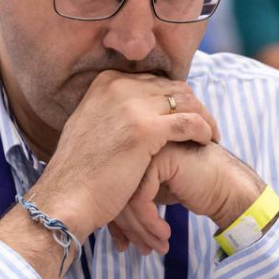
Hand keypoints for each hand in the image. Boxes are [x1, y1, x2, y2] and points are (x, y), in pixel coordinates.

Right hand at [0, 71, 219, 278]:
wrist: (67, 198)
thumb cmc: (80, 173)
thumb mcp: (91, 128)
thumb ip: (113, 113)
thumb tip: (136, 113)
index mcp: (105, 83)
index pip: (153, 81)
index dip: (174, 98)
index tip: (186, 115)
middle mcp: (117, 86)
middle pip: (172, 87)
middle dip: (193, 106)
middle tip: (206, 126)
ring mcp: (131, 105)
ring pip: (185, 101)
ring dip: (204, 117)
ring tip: (211, 135)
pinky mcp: (145, 129)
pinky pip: (190, 122)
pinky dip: (204, 129)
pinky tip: (207, 141)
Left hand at [108, 142, 264, 253]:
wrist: (231, 189)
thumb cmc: (196, 190)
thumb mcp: (156, 193)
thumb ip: (130, 198)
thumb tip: (102, 222)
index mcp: (132, 150)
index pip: (111, 187)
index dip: (116, 221)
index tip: (124, 244)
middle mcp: (137, 145)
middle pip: (115, 191)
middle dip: (128, 229)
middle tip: (141, 250)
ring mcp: (150, 146)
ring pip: (125, 195)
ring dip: (141, 229)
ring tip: (155, 247)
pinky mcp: (162, 157)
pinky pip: (141, 197)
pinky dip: (150, 222)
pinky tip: (164, 234)